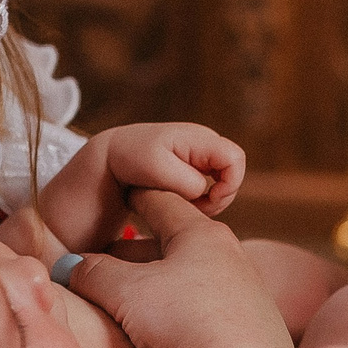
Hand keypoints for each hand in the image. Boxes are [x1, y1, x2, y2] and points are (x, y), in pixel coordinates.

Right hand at [64, 192, 290, 347]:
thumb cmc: (185, 323)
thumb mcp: (127, 292)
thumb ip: (94, 272)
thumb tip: (72, 267)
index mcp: (203, 235)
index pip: (163, 201)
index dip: (135, 195)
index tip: (121, 193)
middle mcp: (231, 258)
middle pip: (175, 243)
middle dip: (138, 251)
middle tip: (106, 262)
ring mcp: (246, 295)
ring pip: (190, 279)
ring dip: (158, 285)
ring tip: (129, 302)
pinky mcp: (251, 331)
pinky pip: (205, 310)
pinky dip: (179, 312)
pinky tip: (164, 334)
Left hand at [99, 122, 245, 215]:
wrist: (112, 158)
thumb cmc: (130, 159)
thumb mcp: (155, 168)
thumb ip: (186, 181)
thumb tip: (204, 190)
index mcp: (199, 137)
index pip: (235, 159)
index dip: (229, 185)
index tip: (205, 201)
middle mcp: (205, 143)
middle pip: (233, 175)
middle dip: (217, 198)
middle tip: (188, 209)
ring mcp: (202, 155)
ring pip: (224, 186)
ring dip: (206, 203)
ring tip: (177, 206)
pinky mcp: (197, 168)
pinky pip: (212, 190)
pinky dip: (199, 203)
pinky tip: (178, 205)